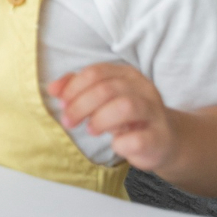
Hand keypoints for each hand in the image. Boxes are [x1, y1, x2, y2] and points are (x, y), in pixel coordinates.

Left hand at [49, 63, 176, 171]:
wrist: (164, 141)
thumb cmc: (126, 117)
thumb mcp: (101, 98)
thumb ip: (77, 89)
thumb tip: (52, 88)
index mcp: (128, 75)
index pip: (95, 72)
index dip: (73, 88)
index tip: (61, 103)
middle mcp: (144, 89)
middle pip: (106, 89)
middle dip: (80, 105)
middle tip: (68, 121)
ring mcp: (155, 113)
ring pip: (125, 106)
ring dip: (100, 119)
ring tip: (91, 130)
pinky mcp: (160, 138)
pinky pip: (138, 139)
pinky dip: (120, 143)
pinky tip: (115, 144)